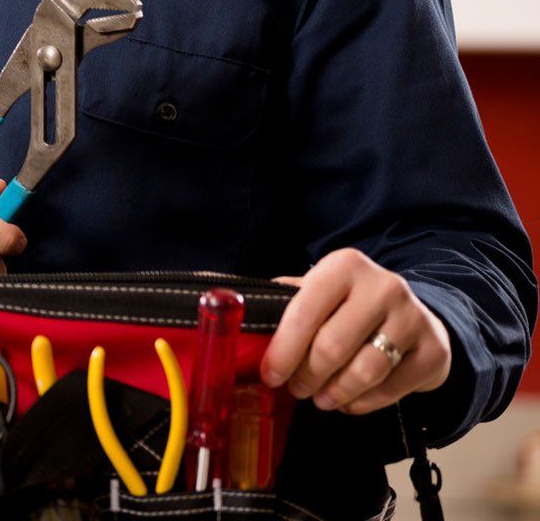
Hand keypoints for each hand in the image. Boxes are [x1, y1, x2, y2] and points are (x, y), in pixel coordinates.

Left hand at [260, 247, 451, 414]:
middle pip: (332, 347)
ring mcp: (413, 318)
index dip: (282, 350)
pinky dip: (362, 403)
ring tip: (320, 398)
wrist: (416, 315)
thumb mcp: (319, 292)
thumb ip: (283, 303)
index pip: (303, 312)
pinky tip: (349, 400)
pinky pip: (390, 390)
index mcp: (344, 266)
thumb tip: (235, 319)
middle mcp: (383, 286)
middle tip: (296, 389)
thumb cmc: (350, 306)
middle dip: (306, 376)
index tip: (269, 376)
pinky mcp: (434, 351)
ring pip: (363, 372)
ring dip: (333, 393)